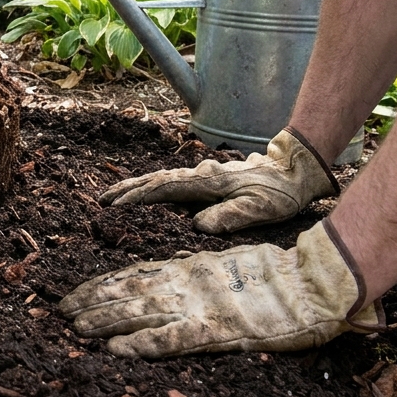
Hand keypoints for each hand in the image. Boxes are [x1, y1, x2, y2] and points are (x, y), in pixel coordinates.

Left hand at [59, 220, 381, 357]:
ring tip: (75, 327)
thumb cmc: (275, 278)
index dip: (100, 286)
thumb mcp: (223, 268)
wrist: (314, 282)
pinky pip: (171, 340)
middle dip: (92, 303)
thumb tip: (162, 278)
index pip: (132, 276)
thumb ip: (193, 274)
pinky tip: (116, 351)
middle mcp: (186, 285)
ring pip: (140, 313)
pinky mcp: (217, 330)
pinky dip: (141, 345)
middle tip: (60, 311)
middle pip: (127, 292)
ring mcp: (199, 307)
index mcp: (188, 269)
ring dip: (105, 322)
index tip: (72, 296)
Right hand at [100, 128, 338, 233]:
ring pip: (161, 178)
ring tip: (114, 195)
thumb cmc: (279, 192)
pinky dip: (152, 186)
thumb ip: (230, 216)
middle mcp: (199, 175)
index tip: (114, 206)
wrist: (295, 170)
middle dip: (127, 189)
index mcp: (207, 182)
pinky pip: (171, 182)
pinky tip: (146, 192)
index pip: (164, 189)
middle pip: (155, 179)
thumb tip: (197, 226)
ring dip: (136, 186)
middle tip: (101, 199)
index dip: (137, 198)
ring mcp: (202, 174)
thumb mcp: (260, 208)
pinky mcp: (207, 178)